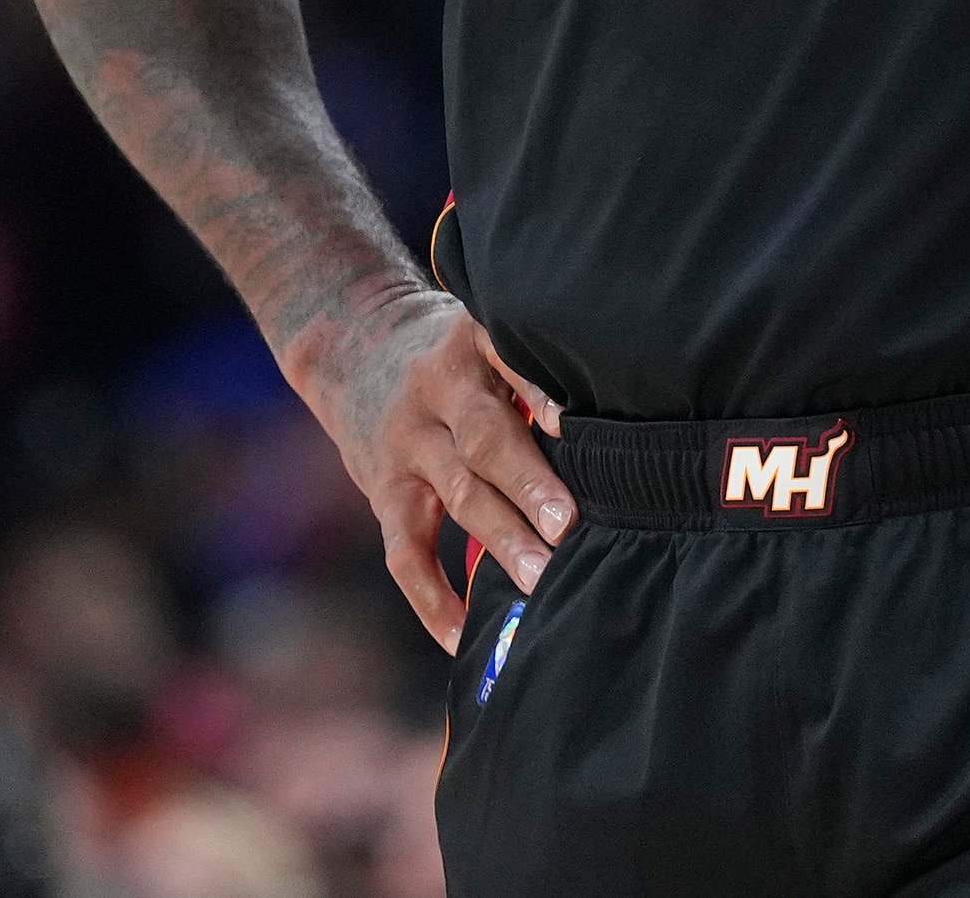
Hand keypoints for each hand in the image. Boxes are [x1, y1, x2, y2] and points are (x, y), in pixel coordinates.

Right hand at [309, 286, 576, 647]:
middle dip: (529, 485)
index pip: (506, 364)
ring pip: (456, 495)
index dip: (537, 393)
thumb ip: (533, 369)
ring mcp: (406, 445)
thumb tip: (619, 427)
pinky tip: (461, 633)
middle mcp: (436, 393)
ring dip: (501, 539)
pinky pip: (404, 550)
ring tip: (540, 578)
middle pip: (486, 441)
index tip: (572, 424)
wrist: (351, 343)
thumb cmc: (454, 352)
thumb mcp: (484, 336)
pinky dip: (431, 597)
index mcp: (472, 346)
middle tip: (570, 525)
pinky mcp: (383, 490)